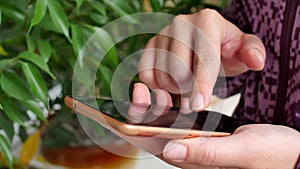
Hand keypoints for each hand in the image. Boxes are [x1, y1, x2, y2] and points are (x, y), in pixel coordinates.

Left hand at [130, 83, 299, 168]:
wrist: (290, 152)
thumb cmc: (271, 155)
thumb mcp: (242, 151)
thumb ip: (208, 153)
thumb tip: (172, 150)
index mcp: (195, 161)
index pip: (156, 145)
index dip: (138, 124)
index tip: (137, 98)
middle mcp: (191, 154)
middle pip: (155, 135)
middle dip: (142, 112)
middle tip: (140, 89)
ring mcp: (196, 144)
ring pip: (166, 127)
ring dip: (155, 108)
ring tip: (152, 88)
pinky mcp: (204, 136)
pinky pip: (180, 122)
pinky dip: (171, 106)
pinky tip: (170, 93)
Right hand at [139, 9, 265, 110]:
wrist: (205, 44)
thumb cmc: (225, 49)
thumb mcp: (244, 49)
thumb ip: (253, 52)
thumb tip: (256, 61)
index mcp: (207, 20)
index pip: (204, 58)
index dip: (202, 85)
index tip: (199, 106)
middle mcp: (181, 23)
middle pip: (178, 71)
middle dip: (189, 88)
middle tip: (198, 90)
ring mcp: (162, 33)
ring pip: (162, 75)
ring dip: (175, 89)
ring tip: (187, 85)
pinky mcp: (150, 46)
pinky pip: (146, 74)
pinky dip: (158, 86)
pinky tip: (171, 84)